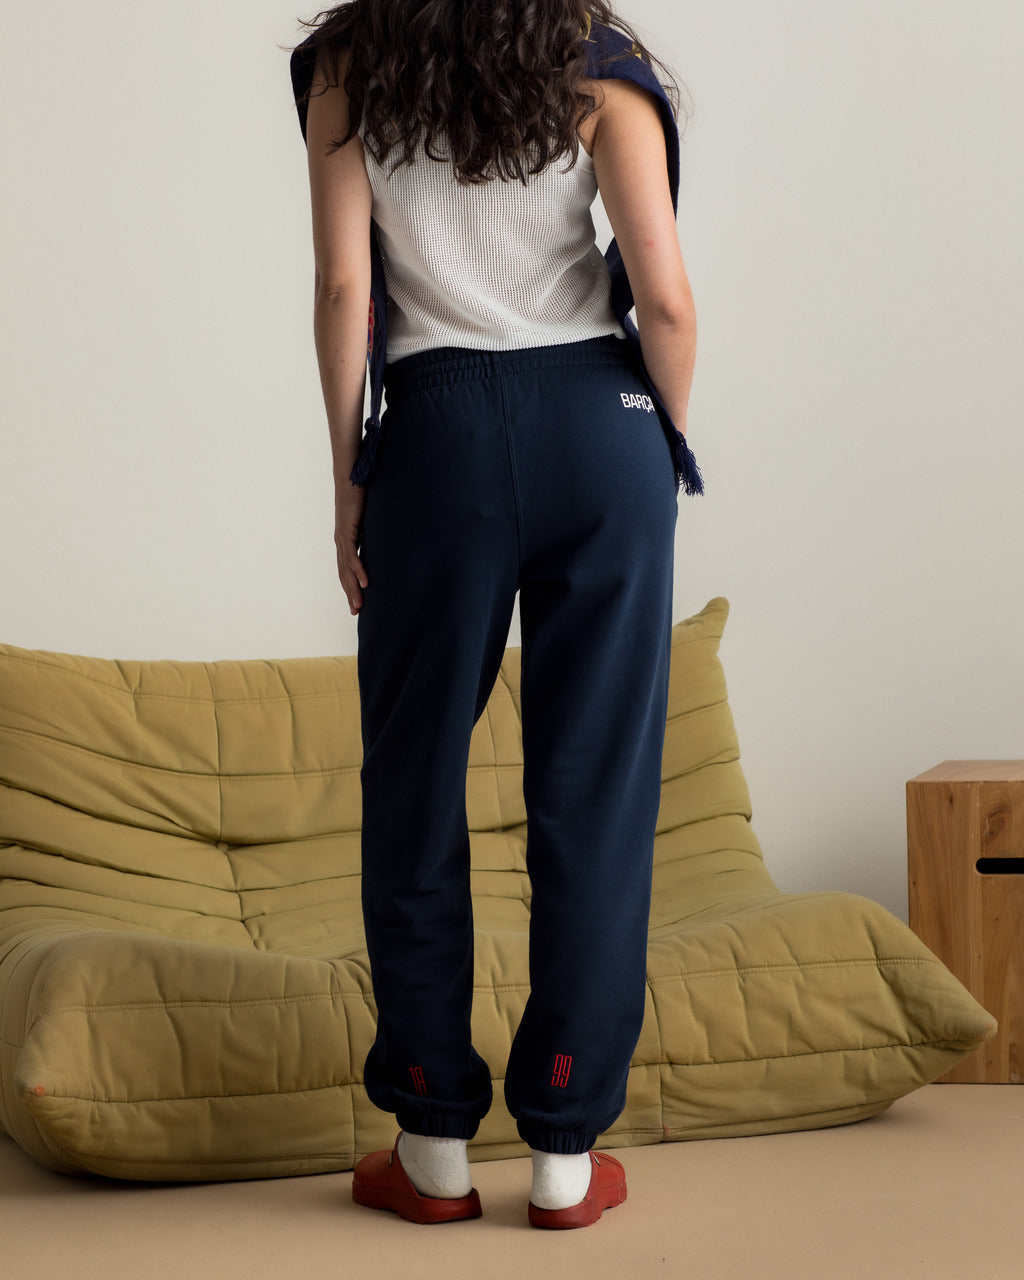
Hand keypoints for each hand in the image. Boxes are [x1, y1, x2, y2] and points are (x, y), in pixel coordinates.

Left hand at [334, 481, 367, 614]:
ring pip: (346, 569)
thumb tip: (388, 536)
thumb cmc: (361, 494)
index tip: (357, 603)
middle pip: (344, 574)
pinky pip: (353, 555)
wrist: (351, 477)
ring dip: (353, 588)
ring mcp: (342, 537)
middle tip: (356, 612)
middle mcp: (341, 542)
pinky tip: (365, 583)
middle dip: (350, 594)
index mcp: (346, 540)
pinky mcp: (347, 531)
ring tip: (359, 605)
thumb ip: (374, 529)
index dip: (351, 586)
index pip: (346, 569)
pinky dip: (358, 570)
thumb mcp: (370, 518)